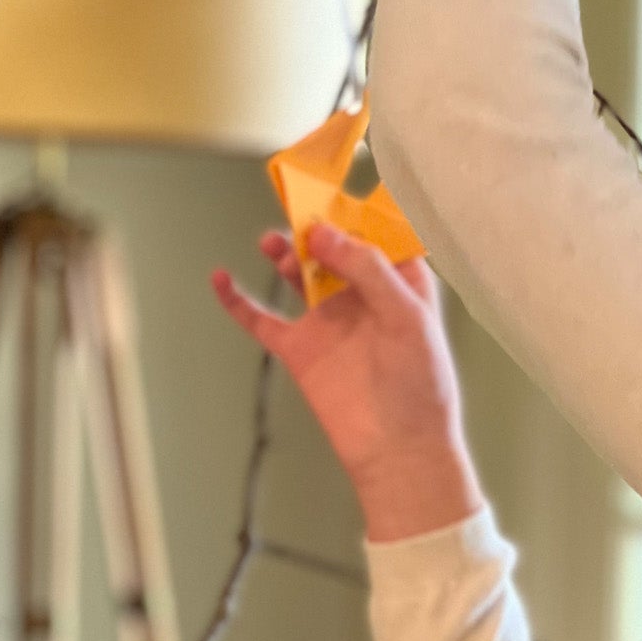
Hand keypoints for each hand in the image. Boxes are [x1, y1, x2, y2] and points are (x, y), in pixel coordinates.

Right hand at [212, 222, 483, 541]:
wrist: (397, 451)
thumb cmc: (421, 387)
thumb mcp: (406, 317)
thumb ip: (366, 269)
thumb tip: (322, 232)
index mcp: (401, 284)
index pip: (376, 233)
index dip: (355, 211)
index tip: (332, 189)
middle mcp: (362, 297)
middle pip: (332, 247)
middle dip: (314, 226)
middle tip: (296, 208)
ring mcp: (327, 322)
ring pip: (297, 274)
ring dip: (284, 253)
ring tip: (273, 242)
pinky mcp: (299, 350)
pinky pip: (261, 319)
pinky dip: (238, 300)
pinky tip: (221, 278)